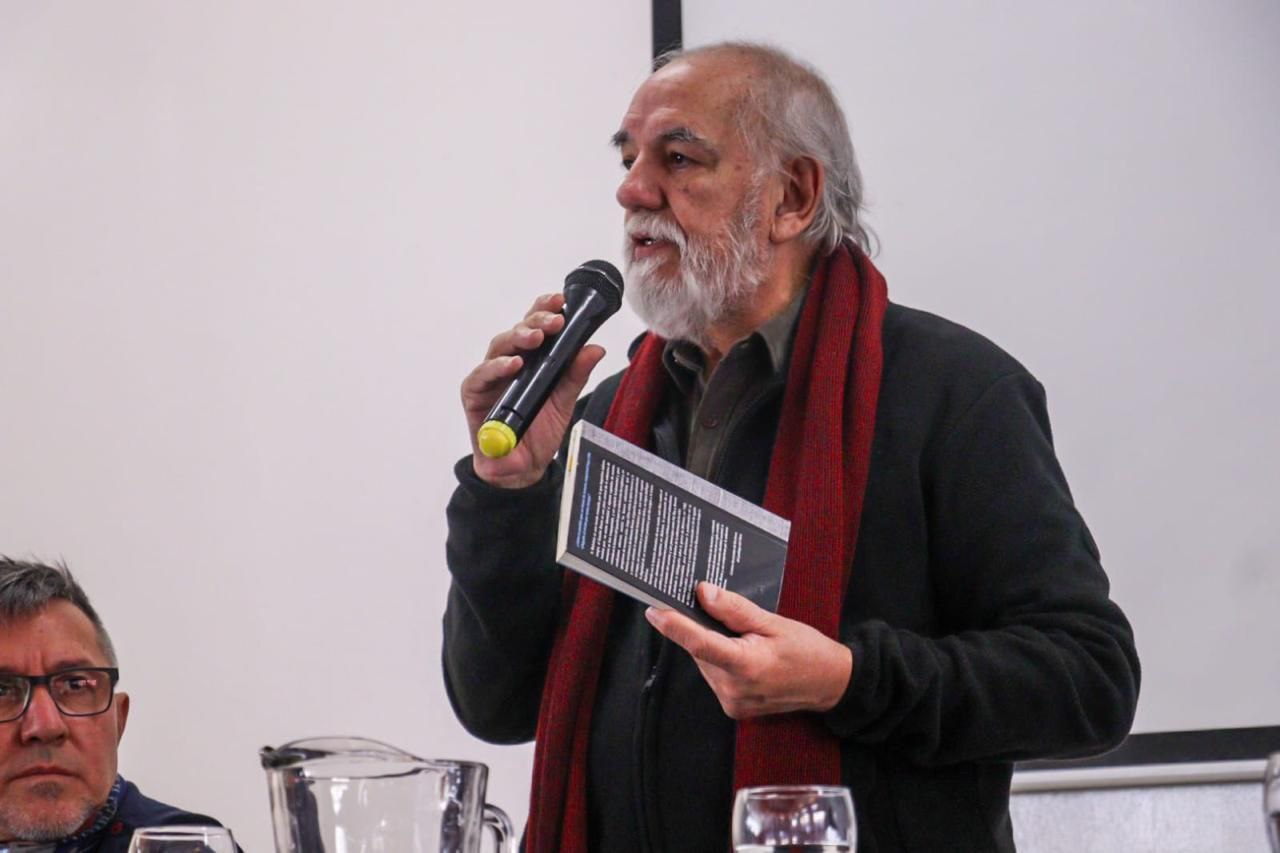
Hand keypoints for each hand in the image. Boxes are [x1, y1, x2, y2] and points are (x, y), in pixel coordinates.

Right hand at [461, 293, 605, 487]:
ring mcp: (490, 376)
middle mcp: (508, 362)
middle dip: (536, 321)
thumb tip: (595, 348)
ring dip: (517, 339)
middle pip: (518, 331)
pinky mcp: (475, 394)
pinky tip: (513, 364)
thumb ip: (576, 374)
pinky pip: (482, 376)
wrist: (522, 467)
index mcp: (531, 359)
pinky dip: (496, 368)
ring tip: (535, 338)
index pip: (535, 325)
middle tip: (553, 321)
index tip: (560, 300)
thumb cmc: (539, 430)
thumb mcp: (564, 401)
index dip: (544, 309)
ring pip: (499, 346)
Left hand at [645, 582, 852, 718]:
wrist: (831, 684)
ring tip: (742, 636)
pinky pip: (715, 676)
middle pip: (700, 651)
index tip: (653, 610)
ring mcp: (733, 703)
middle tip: (715, 610)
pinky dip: (721, 661)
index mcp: (746, 666)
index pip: (698, 642)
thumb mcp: (774, 622)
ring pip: (706, 663)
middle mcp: (734, 689)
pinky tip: (742, 653)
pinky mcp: (734, 708)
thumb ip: (735, 610)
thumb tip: (703, 593)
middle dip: (701, 629)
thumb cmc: (808, 651)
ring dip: (712, 646)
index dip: (673, 625)